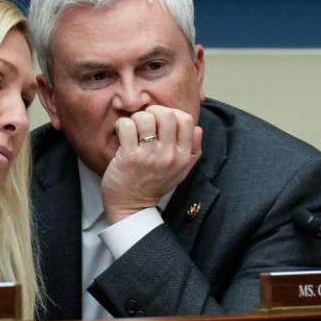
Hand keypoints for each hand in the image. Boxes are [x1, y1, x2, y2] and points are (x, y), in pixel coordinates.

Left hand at [100, 105, 202, 223]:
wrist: (131, 208)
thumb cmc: (153, 186)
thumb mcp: (180, 171)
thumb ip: (193, 151)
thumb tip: (199, 129)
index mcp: (183, 156)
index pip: (187, 120)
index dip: (172, 113)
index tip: (161, 121)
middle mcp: (169, 155)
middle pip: (167, 114)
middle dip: (153, 112)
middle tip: (145, 122)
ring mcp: (149, 156)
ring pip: (145, 118)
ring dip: (136, 118)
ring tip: (133, 128)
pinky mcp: (129, 157)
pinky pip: (127, 126)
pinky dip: (122, 125)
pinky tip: (122, 133)